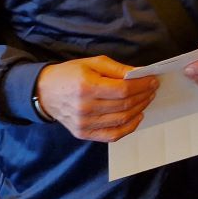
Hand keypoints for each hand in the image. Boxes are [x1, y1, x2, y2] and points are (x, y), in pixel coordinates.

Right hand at [35, 56, 157, 142]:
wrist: (44, 92)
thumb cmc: (70, 74)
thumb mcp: (92, 62)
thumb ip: (117, 69)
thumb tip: (140, 72)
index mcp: (87, 87)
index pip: (123, 90)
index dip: (142, 85)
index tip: (153, 80)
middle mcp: (85, 108)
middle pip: (124, 105)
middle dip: (143, 96)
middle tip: (153, 89)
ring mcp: (84, 124)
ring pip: (121, 120)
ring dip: (139, 109)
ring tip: (146, 99)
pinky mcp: (83, 134)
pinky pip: (112, 135)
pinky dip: (128, 128)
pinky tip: (137, 117)